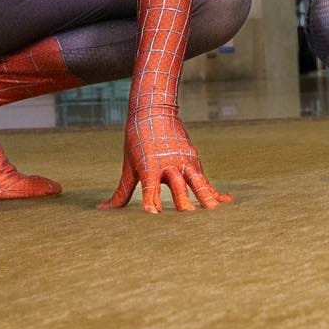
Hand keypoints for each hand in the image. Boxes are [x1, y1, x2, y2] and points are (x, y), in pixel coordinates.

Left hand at [101, 107, 230, 213]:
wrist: (154, 110)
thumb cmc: (137, 142)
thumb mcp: (129, 166)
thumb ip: (120, 193)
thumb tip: (101, 210)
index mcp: (149, 167)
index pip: (149, 187)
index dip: (151, 200)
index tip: (153, 214)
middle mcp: (168, 165)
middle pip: (177, 186)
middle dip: (183, 202)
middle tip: (188, 217)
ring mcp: (184, 161)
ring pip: (198, 181)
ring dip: (206, 196)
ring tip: (215, 212)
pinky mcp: (194, 160)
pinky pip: (206, 180)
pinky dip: (216, 191)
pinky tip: (227, 201)